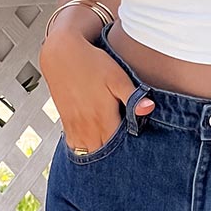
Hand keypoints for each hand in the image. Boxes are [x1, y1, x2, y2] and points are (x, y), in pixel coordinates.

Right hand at [39, 31, 154, 152]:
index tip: (138, 151)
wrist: (62, 54)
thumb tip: (149, 109)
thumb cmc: (92, 63)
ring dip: (99, 154)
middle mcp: (87, 125)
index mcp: (103, 117)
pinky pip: (74, 145)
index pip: (119, 146)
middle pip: (104, 153)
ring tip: (111, 155)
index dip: (130, 150)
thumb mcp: (117, 77)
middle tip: (127, 156)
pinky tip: (92, 146)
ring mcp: (74, 125)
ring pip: (88, 152)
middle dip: (115, 157)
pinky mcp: (66, 121)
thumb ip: (133, 96)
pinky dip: (83, 149)